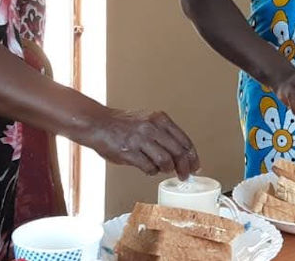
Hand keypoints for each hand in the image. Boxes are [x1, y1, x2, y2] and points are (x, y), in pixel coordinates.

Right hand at [83, 109, 199, 178]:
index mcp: (160, 119)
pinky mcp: (129, 152)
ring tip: (163, 169)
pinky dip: (151, 171)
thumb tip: (182, 154)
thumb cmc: (123, 124)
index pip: (184, 140)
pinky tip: (148, 168)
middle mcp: (152, 127)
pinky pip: (148, 167)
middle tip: (185, 175)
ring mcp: (140, 140)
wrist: (98, 123)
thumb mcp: (149, 121)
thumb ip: (164, 134)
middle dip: (185, 167)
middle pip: (178, 152)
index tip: (196, 166)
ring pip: (165, 161)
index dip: (193, 156)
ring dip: (167, 169)